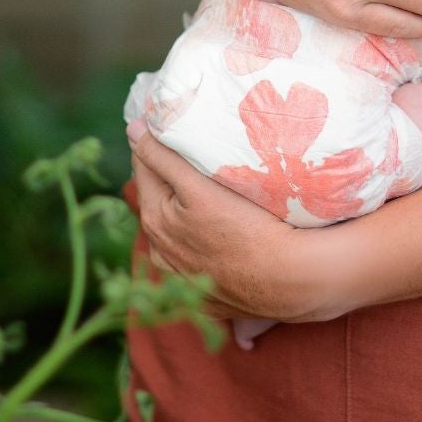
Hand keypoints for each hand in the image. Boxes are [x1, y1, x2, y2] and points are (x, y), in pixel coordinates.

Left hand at [129, 122, 337, 321]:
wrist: (289, 280)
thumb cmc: (246, 227)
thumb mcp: (198, 186)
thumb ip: (161, 157)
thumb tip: (132, 128)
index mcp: (153, 219)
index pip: (144, 165)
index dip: (158, 142)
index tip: (176, 127)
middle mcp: (160, 251)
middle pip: (161, 196)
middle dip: (174, 175)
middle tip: (200, 155)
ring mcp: (184, 277)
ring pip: (178, 227)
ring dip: (187, 208)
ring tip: (215, 192)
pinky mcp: (208, 295)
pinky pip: (199, 256)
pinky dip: (205, 241)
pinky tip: (226, 232)